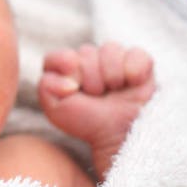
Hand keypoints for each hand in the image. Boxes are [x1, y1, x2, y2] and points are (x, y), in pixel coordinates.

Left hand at [38, 42, 154, 177]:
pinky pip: (136, 54)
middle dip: (90, 79)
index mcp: (67, 69)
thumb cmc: (87, 123)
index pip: (59, 56)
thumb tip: (66, 74)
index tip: (72, 87)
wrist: (120, 138)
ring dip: (111, 75)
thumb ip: (47, 86)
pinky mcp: (139, 63)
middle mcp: (90, 60)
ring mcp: (115, 60)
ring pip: (110, 49)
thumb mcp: (56, 109)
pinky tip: (132, 85)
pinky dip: (134, 70)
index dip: (64, 66)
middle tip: (97, 97)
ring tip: (113, 92)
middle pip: (86, 52)